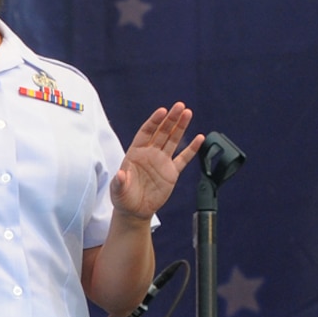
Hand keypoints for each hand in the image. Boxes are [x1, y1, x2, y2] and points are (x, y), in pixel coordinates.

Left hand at [110, 103, 204, 220]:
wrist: (134, 211)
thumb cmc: (123, 198)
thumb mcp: (118, 190)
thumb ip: (119, 181)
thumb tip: (121, 174)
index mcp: (135, 154)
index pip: (145, 133)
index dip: (153, 122)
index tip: (162, 111)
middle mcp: (150, 154)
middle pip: (162, 132)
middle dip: (170, 119)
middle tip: (180, 106)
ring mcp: (162, 162)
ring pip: (173, 140)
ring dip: (180, 127)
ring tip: (188, 113)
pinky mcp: (171, 172)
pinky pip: (183, 158)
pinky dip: (192, 149)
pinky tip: (200, 138)